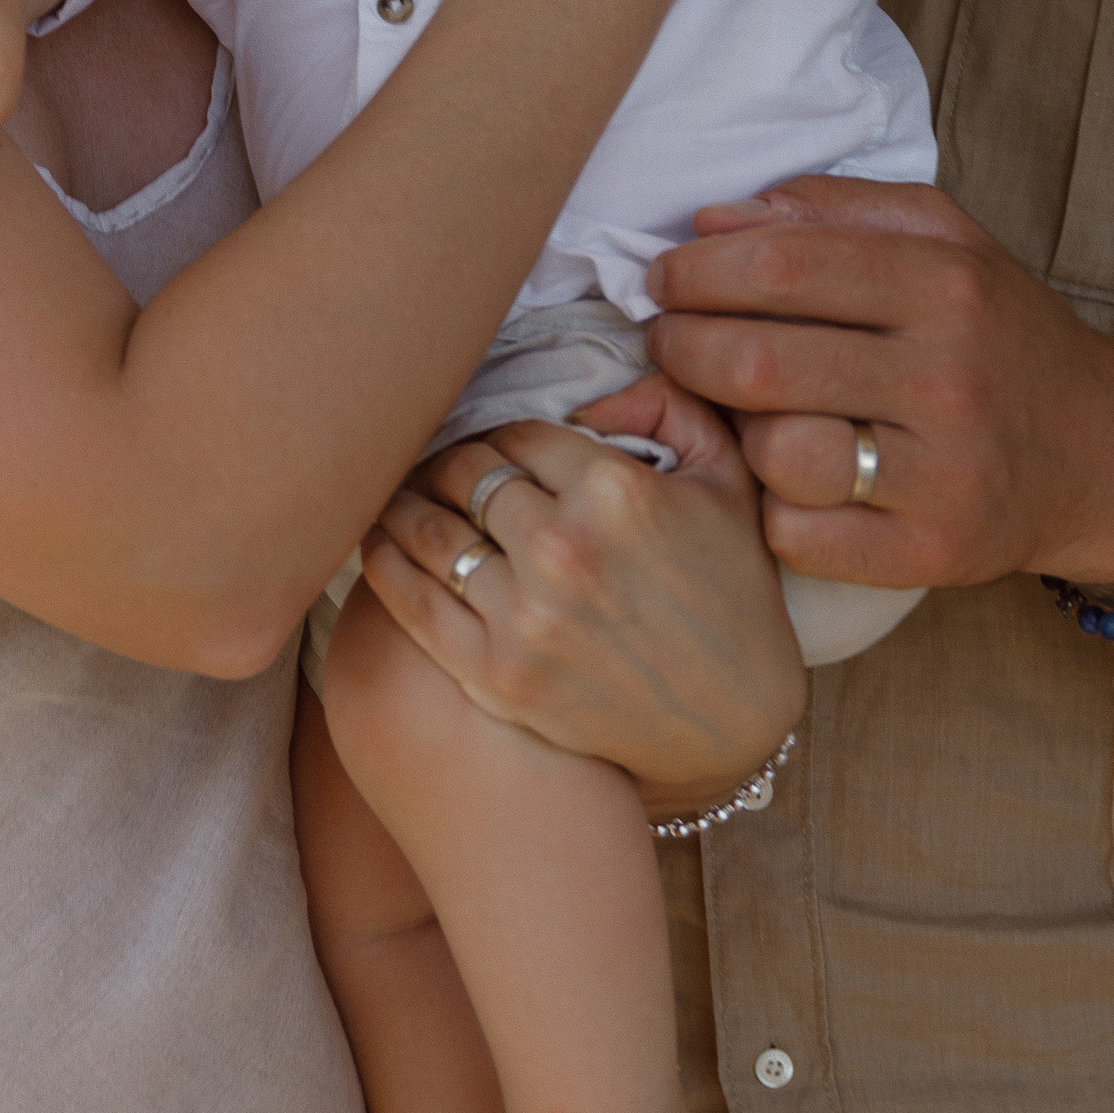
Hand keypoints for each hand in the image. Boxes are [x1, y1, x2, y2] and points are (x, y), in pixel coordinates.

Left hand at [357, 393, 805, 807]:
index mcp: (615, 491)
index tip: (487, 441)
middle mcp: (563, 549)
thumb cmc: (734, 594)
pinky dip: (385, 564)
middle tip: (434, 463)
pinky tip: (377, 542)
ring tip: (395, 493)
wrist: (735, 724)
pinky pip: (413, 604)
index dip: (496, 431)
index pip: (516, 433)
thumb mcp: (727, 481)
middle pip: (465, 474)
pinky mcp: (498, 676)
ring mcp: (525, 617)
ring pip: (430, 530)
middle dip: (446, 462)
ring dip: (404, 502)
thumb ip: (667, 405)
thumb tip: (591, 388)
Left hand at [648, 177, 1113, 594]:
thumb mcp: (945, 239)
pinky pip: (797, 534)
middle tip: (669, 339)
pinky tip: (784, 477)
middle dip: (682, 345)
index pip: (780, 266)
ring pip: (773, 452)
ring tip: (737, 409)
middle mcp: (949, 379)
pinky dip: (769, 505)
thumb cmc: (998, 334)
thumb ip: (832, 211)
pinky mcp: (931, 554)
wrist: (1101, 453)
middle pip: (757, 361)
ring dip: (729, 429)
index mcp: (946, 285)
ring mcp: (943, 475)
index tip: (665, 278)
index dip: (697, 271)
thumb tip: (714, 220)